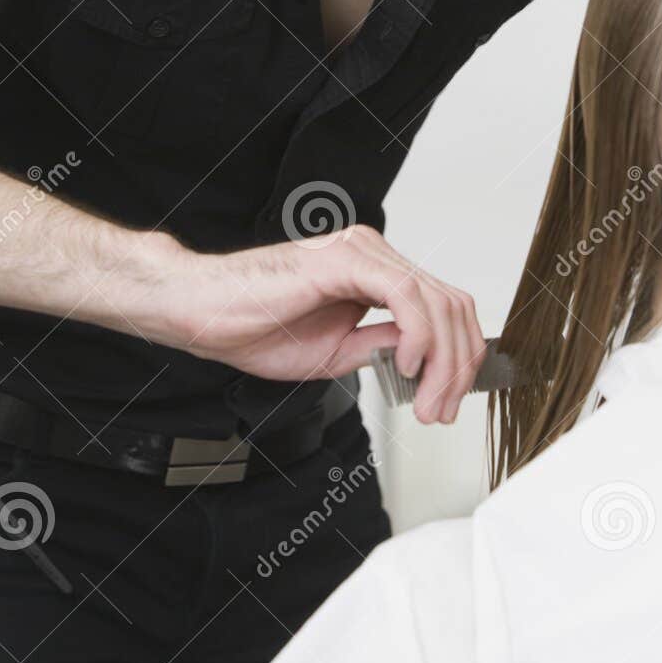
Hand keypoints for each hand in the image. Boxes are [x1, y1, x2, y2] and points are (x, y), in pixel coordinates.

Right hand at [160, 225, 485, 425]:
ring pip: (437, 301)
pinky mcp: (346, 259)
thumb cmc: (253, 326)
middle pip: (451, 304)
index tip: (448, 401)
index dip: (457, 357)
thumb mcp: (337, 352)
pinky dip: (420, 336)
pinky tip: (408, 366)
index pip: (443, 307)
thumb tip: (422, 360)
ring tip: (428, 401)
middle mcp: (375, 254)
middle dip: (459, 365)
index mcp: (375, 272)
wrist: (202, 312)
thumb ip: (381, 348)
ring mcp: (363, 251)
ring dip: (443, 361)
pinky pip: (406, 295)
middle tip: (443, 410)